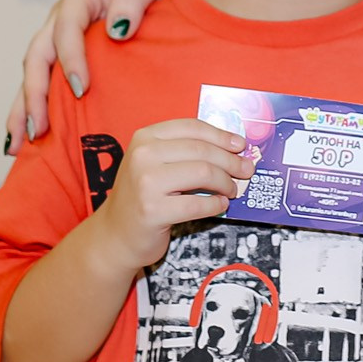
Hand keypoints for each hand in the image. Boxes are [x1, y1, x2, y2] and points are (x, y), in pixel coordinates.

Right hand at [8, 0, 186, 150]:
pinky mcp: (62, 55)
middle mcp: (60, 16)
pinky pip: (42, 83)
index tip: (82, 89)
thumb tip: (116, 29)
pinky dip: (30, 109)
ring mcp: (57, 37)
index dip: (70, 58)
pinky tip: (25, 139)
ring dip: (23, 109)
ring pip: (32, 74)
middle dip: (35, 94)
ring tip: (17, 144)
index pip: (66, 27)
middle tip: (39, 128)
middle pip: (38, 55)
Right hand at [93, 118, 257, 270]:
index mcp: (145, 137)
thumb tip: (232, 149)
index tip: (240, 145)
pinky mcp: (153, 211)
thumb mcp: (154, 164)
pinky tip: (220, 205)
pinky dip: (215, 205)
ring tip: (232, 190)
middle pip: (202, 150)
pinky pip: (198, 204)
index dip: (221, 135)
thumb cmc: (142, 196)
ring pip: (203, 173)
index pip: (192, 127)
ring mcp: (146, 183)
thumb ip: (185, 152)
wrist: (115, 234)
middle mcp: (143, 155)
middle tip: (246, 170)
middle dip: (231, 161)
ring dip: (226, 183)